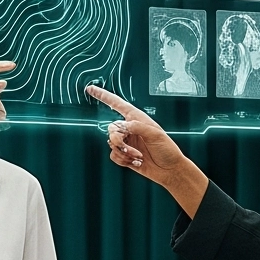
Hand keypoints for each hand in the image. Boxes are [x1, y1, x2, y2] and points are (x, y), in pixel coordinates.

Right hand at [87, 86, 206, 216]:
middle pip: (111, 129)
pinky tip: (135, 162)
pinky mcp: (124, 155)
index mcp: (137, 118)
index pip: (117, 104)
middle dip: (118, 141)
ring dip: (124, 153)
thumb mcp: (155, 134)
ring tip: (138, 157)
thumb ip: (137, 127)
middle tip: (129, 149)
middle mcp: (130, 128)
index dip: (103, 96)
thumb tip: (121, 126)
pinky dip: (123, 160)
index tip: (90, 89)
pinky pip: (113, 155)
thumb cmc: (167, 149)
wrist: (169, 170)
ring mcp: (127, 141)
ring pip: (112, 144)